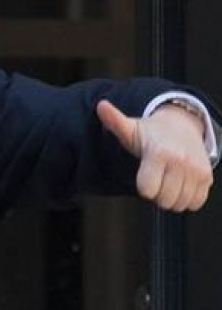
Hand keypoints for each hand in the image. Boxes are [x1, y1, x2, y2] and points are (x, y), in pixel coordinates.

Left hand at [97, 99, 212, 210]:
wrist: (181, 126)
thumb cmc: (150, 133)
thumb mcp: (130, 128)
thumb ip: (114, 121)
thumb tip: (101, 106)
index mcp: (159, 152)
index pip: (147, 190)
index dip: (142, 186)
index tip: (143, 176)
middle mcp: (180, 161)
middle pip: (163, 200)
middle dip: (156, 193)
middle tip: (156, 177)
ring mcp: (196, 170)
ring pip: (179, 204)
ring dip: (171, 197)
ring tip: (167, 179)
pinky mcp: (207, 177)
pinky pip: (195, 203)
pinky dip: (186, 199)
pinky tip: (180, 184)